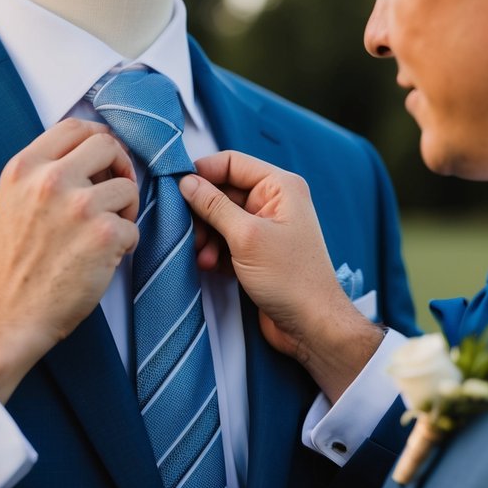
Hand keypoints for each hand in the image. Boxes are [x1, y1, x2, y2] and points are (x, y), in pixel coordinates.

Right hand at [0, 119, 138, 402]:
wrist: (8, 315)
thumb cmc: (10, 266)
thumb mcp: (9, 203)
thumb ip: (40, 176)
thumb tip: (83, 159)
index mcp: (24, 168)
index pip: (74, 126)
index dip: (97, 138)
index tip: (105, 157)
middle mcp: (51, 180)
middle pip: (107, 145)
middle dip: (120, 166)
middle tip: (118, 190)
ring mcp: (79, 206)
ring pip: (127, 188)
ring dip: (125, 210)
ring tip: (108, 234)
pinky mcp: (104, 235)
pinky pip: (133, 228)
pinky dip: (126, 244)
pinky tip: (105, 259)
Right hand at [179, 151, 383, 400]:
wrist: (311, 325)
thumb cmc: (290, 279)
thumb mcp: (246, 237)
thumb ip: (214, 206)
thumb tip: (186, 182)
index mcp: (280, 186)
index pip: (232, 162)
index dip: (203, 172)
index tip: (176, 187)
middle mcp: (274, 202)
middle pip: (223, 191)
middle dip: (202, 212)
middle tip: (188, 231)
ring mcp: (265, 228)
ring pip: (220, 218)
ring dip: (205, 235)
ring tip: (202, 255)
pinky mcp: (256, 252)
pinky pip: (225, 240)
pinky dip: (214, 251)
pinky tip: (211, 266)